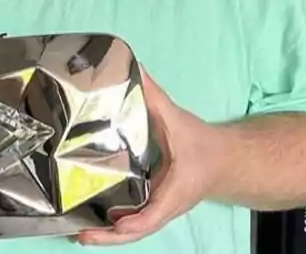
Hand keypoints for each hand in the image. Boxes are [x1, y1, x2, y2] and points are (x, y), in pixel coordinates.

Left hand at [76, 70, 217, 245]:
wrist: (224, 161)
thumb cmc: (202, 145)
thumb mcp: (178, 120)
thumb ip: (155, 97)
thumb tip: (135, 69)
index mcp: (175, 191)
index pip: (155, 213)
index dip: (136, 221)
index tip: (117, 223)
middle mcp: (166, 206)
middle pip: (138, 229)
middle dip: (111, 237)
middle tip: (83, 236)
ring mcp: (160, 209)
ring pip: (134, 229)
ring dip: (109, 235)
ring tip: (81, 235)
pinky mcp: (154, 205)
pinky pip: (134, 220)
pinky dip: (116, 226)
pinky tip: (93, 223)